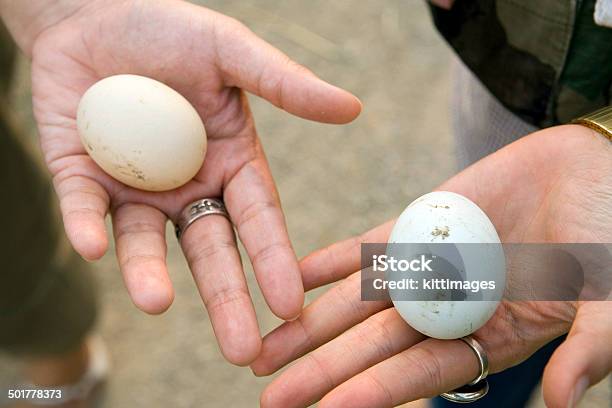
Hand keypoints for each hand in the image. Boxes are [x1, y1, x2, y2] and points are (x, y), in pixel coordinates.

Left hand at [5, 0, 360, 364]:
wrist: (89, 9)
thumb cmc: (167, 27)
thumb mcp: (230, 51)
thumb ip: (286, 84)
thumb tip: (352, 108)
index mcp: (231, 163)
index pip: (258, 219)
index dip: (273, 260)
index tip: (290, 305)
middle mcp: (188, 186)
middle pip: (209, 249)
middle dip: (226, 298)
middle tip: (242, 351)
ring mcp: (135, 188)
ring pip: (145, 242)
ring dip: (148, 273)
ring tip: (157, 301)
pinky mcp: (82, 178)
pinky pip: (86, 209)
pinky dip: (88, 226)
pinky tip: (93, 243)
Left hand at [252, 125, 611, 406]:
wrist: (595, 169)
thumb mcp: (610, 298)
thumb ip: (589, 348)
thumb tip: (562, 403)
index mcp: (489, 336)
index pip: (419, 373)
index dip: (375, 392)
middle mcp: (449, 308)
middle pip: (372, 345)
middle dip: (322, 369)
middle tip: (269, 392)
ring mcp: (429, 265)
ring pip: (358, 301)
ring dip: (311, 322)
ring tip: (264, 347)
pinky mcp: (420, 224)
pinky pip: (367, 247)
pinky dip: (330, 261)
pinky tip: (291, 276)